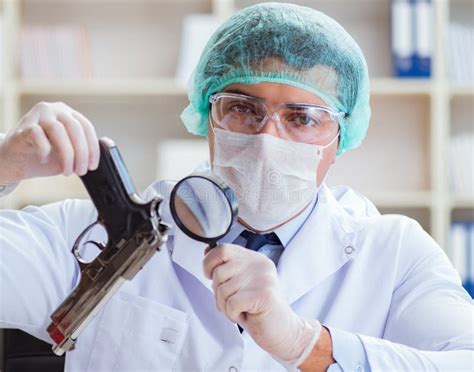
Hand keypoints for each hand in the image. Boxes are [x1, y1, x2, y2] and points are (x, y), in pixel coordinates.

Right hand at [0, 102, 99, 183]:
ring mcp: (37, 115)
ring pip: (58, 130)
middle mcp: (53, 110)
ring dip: (67, 154)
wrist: (13, 162)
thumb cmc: (43, 157)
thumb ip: (81, 152)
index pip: (86, 127)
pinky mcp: (23, 126)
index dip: (92, 148)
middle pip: (75, 128)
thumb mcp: (68, 155)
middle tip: (81, 171)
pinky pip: (37, 135)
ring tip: (66, 171)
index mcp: (67, 114)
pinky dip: (45, 150)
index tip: (93, 166)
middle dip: (81, 153)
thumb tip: (97, 156)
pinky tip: (44, 160)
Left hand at [203, 244, 320, 364]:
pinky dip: (233, 314)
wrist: (283, 331)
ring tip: (242, 309)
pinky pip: (231, 303)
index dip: (209, 264)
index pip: (222, 249)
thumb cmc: (258, 309)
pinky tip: (247, 315)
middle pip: (219, 272)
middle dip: (218, 293)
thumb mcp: (239, 283)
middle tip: (234, 302)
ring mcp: (262, 278)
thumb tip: (207, 251)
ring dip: (226, 306)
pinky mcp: (263, 294)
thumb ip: (226, 267)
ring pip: (223, 290)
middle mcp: (259, 263)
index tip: (210, 277)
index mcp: (253, 258)